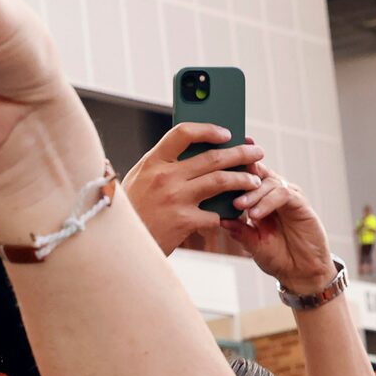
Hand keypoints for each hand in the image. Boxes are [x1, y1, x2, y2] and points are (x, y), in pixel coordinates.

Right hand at [124, 122, 263, 256]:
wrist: (118, 246)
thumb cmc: (132, 212)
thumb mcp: (139, 180)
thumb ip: (162, 165)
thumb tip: (195, 153)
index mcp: (153, 161)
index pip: (183, 133)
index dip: (208, 129)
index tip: (226, 133)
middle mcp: (164, 176)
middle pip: (212, 157)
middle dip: (240, 153)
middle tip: (256, 153)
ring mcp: (175, 198)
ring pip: (221, 181)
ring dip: (243, 180)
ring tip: (254, 181)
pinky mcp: (184, 221)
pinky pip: (215, 213)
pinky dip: (227, 214)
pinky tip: (235, 214)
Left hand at [232, 170, 336, 297]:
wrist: (302, 272)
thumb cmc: (278, 257)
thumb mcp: (253, 245)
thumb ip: (240, 231)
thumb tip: (220, 220)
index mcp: (262, 199)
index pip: (249, 178)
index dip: (235, 173)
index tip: (218, 176)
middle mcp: (275, 194)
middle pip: (259, 174)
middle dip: (242, 181)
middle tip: (228, 194)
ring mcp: (289, 197)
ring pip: (271, 182)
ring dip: (254, 194)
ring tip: (240, 206)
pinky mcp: (301, 204)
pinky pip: (284, 195)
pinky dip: (268, 202)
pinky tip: (256, 215)